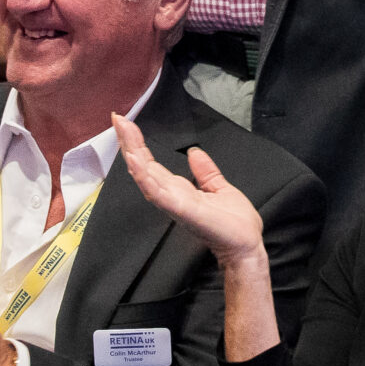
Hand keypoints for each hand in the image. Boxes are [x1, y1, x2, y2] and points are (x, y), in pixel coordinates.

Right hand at [114, 114, 265, 266]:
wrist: (246, 246)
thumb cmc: (235, 224)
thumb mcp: (219, 188)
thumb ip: (205, 172)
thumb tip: (194, 152)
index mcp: (179, 190)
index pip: (152, 164)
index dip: (139, 145)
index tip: (127, 124)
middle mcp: (171, 196)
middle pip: (144, 167)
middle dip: (129, 143)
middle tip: (117, 119)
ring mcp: (174, 203)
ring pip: (146, 176)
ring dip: (133, 155)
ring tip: (123, 132)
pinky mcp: (182, 210)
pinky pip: (158, 192)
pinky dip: (145, 177)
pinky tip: (136, 160)